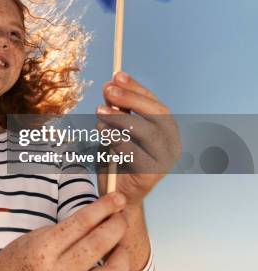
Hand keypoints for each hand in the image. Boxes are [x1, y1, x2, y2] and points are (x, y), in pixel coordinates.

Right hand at [0, 192, 130, 270]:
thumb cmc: (17, 262)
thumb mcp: (33, 239)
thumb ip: (63, 230)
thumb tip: (96, 217)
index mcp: (43, 249)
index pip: (81, 223)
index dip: (103, 208)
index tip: (117, 198)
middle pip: (99, 243)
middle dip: (117, 225)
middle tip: (121, 215)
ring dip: (122, 253)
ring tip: (119, 244)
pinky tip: (111, 264)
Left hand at [95, 71, 181, 205]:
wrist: (116, 195)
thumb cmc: (117, 159)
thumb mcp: (115, 129)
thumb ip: (116, 111)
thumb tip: (109, 86)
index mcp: (166, 130)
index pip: (154, 102)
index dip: (136, 88)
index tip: (116, 75)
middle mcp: (172, 143)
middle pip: (157, 114)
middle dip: (131, 99)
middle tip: (107, 90)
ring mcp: (166, 159)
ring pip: (147, 131)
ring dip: (120, 118)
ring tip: (99, 113)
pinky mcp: (153, 174)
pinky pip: (135, 151)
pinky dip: (117, 140)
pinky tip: (103, 136)